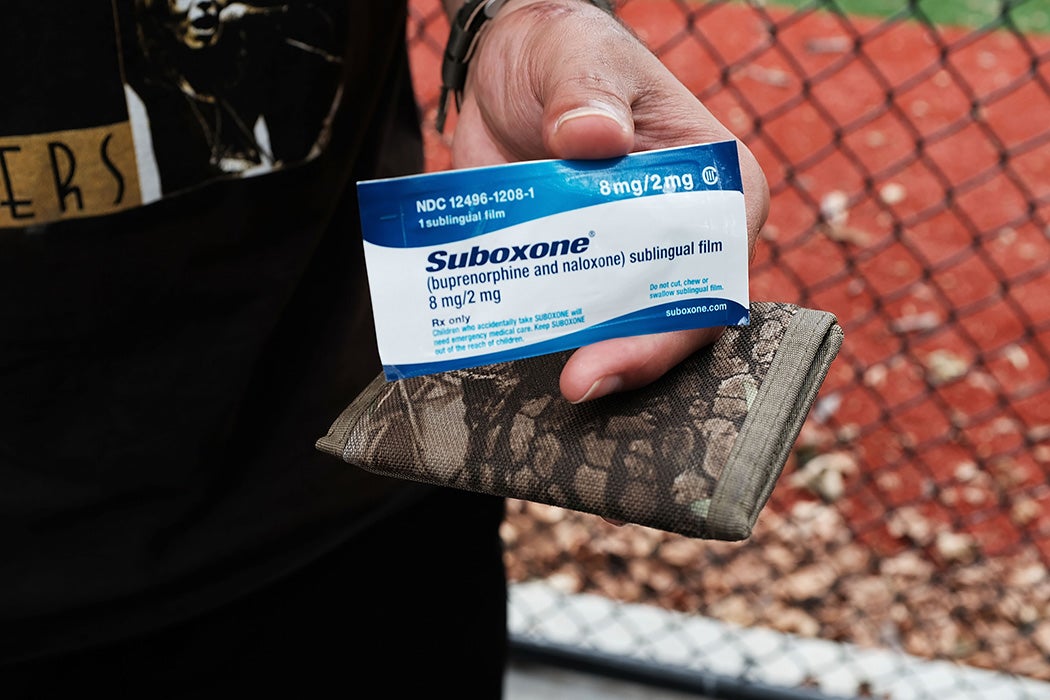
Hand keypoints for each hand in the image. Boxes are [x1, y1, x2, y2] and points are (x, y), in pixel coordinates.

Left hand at [451, 0, 768, 402]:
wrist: (505, 68)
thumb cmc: (566, 52)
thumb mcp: (578, 57)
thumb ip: (588, 94)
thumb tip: (596, 140)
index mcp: (715, 183)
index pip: (715, 269)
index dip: (679, 318)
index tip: (628, 344)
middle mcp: (678, 234)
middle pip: (672, 317)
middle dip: (630, 355)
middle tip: (578, 385)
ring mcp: (622, 259)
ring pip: (618, 329)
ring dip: (585, 357)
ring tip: (549, 386)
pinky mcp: (572, 271)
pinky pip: (564, 317)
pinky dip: (543, 337)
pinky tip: (512, 353)